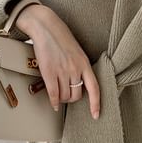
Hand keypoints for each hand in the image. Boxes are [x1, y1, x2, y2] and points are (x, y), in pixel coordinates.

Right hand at [16, 5, 100, 119]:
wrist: (45, 26)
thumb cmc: (61, 37)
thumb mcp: (77, 52)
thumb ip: (80, 67)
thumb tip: (79, 83)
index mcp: (84, 63)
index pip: (94, 88)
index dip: (96, 104)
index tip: (96, 115)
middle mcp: (75, 69)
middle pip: (76, 95)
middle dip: (72, 99)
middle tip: (67, 96)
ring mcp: (62, 71)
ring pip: (65, 96)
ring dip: (62, 99)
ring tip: (59, 95)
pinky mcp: (48, 72)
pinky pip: (53, 93)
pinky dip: (54, 102)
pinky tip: (54, 104)